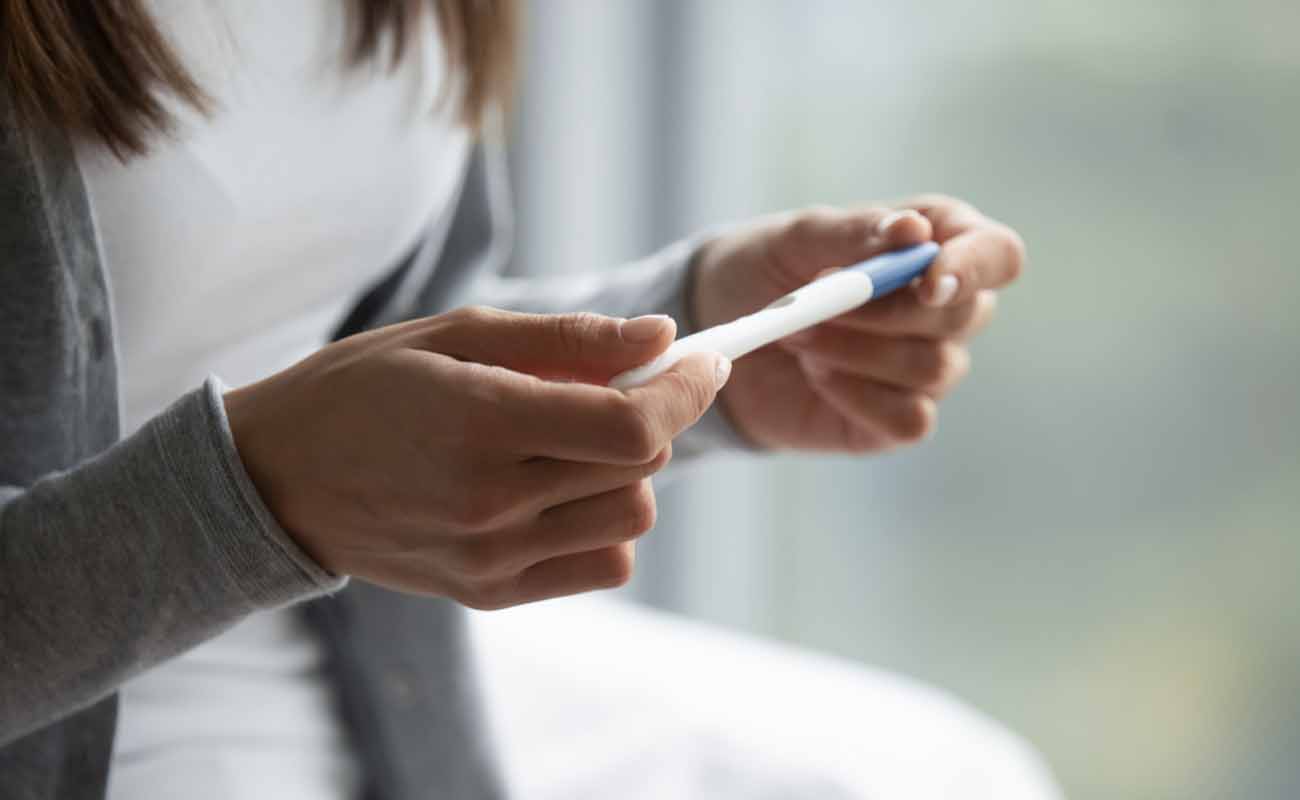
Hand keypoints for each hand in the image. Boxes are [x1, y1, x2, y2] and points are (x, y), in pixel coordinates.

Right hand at [224, 307, 728, 608]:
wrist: (278, 477)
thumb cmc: (364, 387)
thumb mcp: (456, 334)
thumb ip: (566, 340)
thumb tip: (662, 335)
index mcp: (480, 422)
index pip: (631, 424)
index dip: (685, 389)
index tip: (705, 359)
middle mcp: (490, 501)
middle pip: (641, 468)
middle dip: (654, 415)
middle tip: (621, 384)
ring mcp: (490, 556)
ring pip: (631, 518)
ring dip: (628, 471)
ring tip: (575, 439)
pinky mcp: (488, 592)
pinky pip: (601, 565)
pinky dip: (605, 523)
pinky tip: (562, 489)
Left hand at [691, 196, 1024, 450]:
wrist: (719, 330)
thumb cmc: (768, 269)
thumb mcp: (798, 237)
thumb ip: (855, 232)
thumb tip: (913, 231)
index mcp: (939, 243)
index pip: (997, 254)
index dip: (974, 267)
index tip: (927, 279)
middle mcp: (947, 307)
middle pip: (964, 315)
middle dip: (883, 312)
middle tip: (815, 303)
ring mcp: (928, 367)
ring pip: (931, 368)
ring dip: (855, 351)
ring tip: (799, 335)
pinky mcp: (899, 419)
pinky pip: (909, 419)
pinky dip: (856, 396)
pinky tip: (818, 376)